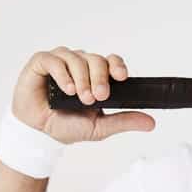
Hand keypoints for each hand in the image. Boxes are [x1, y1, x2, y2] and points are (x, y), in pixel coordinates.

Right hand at [11, 47, 154, 143]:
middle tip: (99, 97)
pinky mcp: (41, 63)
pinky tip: (67, 88)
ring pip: (77, 58)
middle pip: (96, 60)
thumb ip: (124, 121)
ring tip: (81, 97)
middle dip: (100, 77)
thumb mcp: (100, 127)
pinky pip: (54, 59)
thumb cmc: (68, 125)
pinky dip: (62, 73)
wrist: (40, 133)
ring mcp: (61, 62)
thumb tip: (151, 123)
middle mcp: (80, 65)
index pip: (111, 61)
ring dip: (82, 78)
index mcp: (95, 76)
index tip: (121, 77)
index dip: (117, 65)